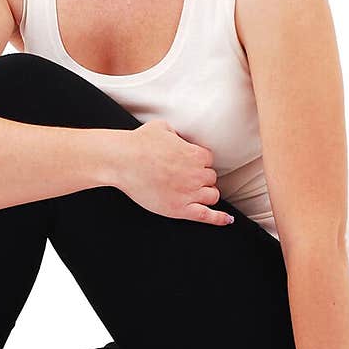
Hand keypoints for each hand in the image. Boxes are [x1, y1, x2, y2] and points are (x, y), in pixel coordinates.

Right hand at [116, 121, 232, 225]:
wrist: (123, 161)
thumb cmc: (139, 144)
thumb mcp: (162, 127)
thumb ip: (176, 133)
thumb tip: (178, 137)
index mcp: (196, 155)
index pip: (208, 160)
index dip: (198, 162)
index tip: (188, 164)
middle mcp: (197, 175)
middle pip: (210, 178)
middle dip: (200, 178)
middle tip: (185, 177)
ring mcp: (189, 193)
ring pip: (212, 196)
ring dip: (205, 193)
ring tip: (194, 193)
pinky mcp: (180, 209)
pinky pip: (206, 216)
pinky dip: (219, 219)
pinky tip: (226, 220)